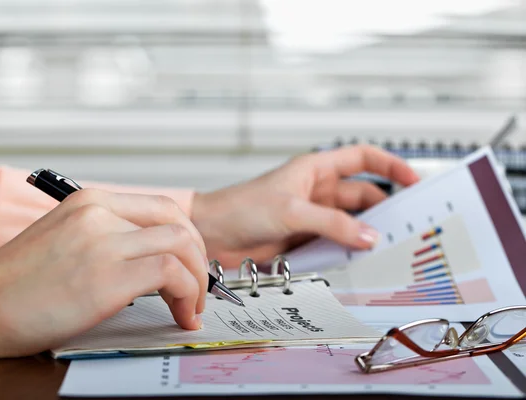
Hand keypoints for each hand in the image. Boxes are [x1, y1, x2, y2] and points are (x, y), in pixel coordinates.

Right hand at [0, 189, 207, 357]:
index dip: (186, 237)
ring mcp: (104, 241)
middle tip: (199, 287)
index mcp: (91, 201)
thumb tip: (152, 254)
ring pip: (181, 246)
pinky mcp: (107, 276)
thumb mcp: (67, 238)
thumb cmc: (21, 282)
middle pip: (178, 222)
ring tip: (191, 307)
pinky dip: (187, 295)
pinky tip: (181, 315)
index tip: (191, 263)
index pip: (161, 207)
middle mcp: (100, 213)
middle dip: (198, 257)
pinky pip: (171, 274)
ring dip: (197, 280)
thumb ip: (108, 235)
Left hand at [191, 145, 419, 267]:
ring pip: (352, 223)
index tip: (415, 182)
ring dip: (368, 234)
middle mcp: (317, 191)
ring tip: (391, 248)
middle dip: (385, 208)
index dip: (390, 166)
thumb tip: (369, 237)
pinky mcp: (306, 240)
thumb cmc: (240, 207)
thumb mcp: (291, 210)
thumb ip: (332, 223)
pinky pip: (336, 243)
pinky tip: (362, 262)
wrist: (211, 234)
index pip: (362, 159)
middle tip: (409, 226)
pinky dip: (350, 251)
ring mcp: (313, 217)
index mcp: (316, 170)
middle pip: (363, 196)